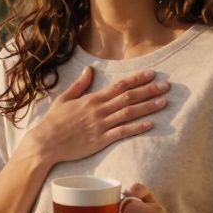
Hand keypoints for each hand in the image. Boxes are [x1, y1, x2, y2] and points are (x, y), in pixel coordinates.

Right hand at [23, 66, 169, 165]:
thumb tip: (89, 69)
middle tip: (166, 86)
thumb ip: (80, 84)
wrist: (45, 143)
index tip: (152, 74)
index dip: (137, 79)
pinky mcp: (100, 140)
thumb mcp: (64, 98)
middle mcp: (99, 110)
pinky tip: (150, 124)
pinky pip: (122, 132)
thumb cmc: (54, 121)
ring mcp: (101, 125)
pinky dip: (136, 128)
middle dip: (149, 90)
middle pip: (129, 97)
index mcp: (92, 98)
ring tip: (164, 102)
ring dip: (147, 107)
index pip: (119, 85)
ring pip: (129, 113)